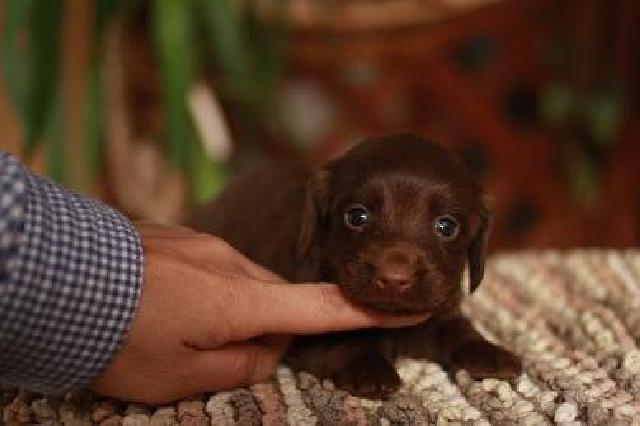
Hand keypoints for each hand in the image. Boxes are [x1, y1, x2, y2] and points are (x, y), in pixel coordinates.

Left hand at [92, 224, 426, 402]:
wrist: (58, 276)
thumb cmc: (119, 336)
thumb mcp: (179, 378)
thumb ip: (238, 366)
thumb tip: (265, 349)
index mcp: (243, 302)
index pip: (324, 308)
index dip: (370, 312)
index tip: (414, 306)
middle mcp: (235, 266)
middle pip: (272, 304)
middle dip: (256, 332)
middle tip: (203, 355)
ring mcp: (209, 245)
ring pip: (238, 287)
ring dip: (221, 312)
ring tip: (168, 327)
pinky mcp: (183, 235)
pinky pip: (210, 269)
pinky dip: (198, 292)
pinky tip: (156, 302)